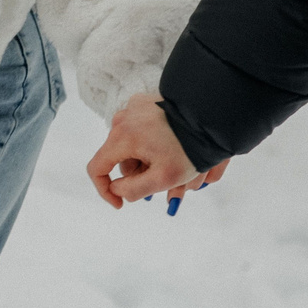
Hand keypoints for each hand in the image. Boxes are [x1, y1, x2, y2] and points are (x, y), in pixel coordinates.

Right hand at [87, 92, 228, 209]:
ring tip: (170, 165)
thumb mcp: (163, 178)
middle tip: (161, 182)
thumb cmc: (188, 148)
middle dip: (135, 174)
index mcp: (122, 137)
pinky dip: (148, 143)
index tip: (120, 204)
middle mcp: (121, 120)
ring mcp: (132, 109)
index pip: (96, 168)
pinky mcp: (143, 103)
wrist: (210, 116)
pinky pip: (138, 130)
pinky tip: (168, 148)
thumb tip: (116, 189)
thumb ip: (133, 190)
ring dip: (143, 160)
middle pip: (118, 158)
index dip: (104, 190)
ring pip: (129, 145)